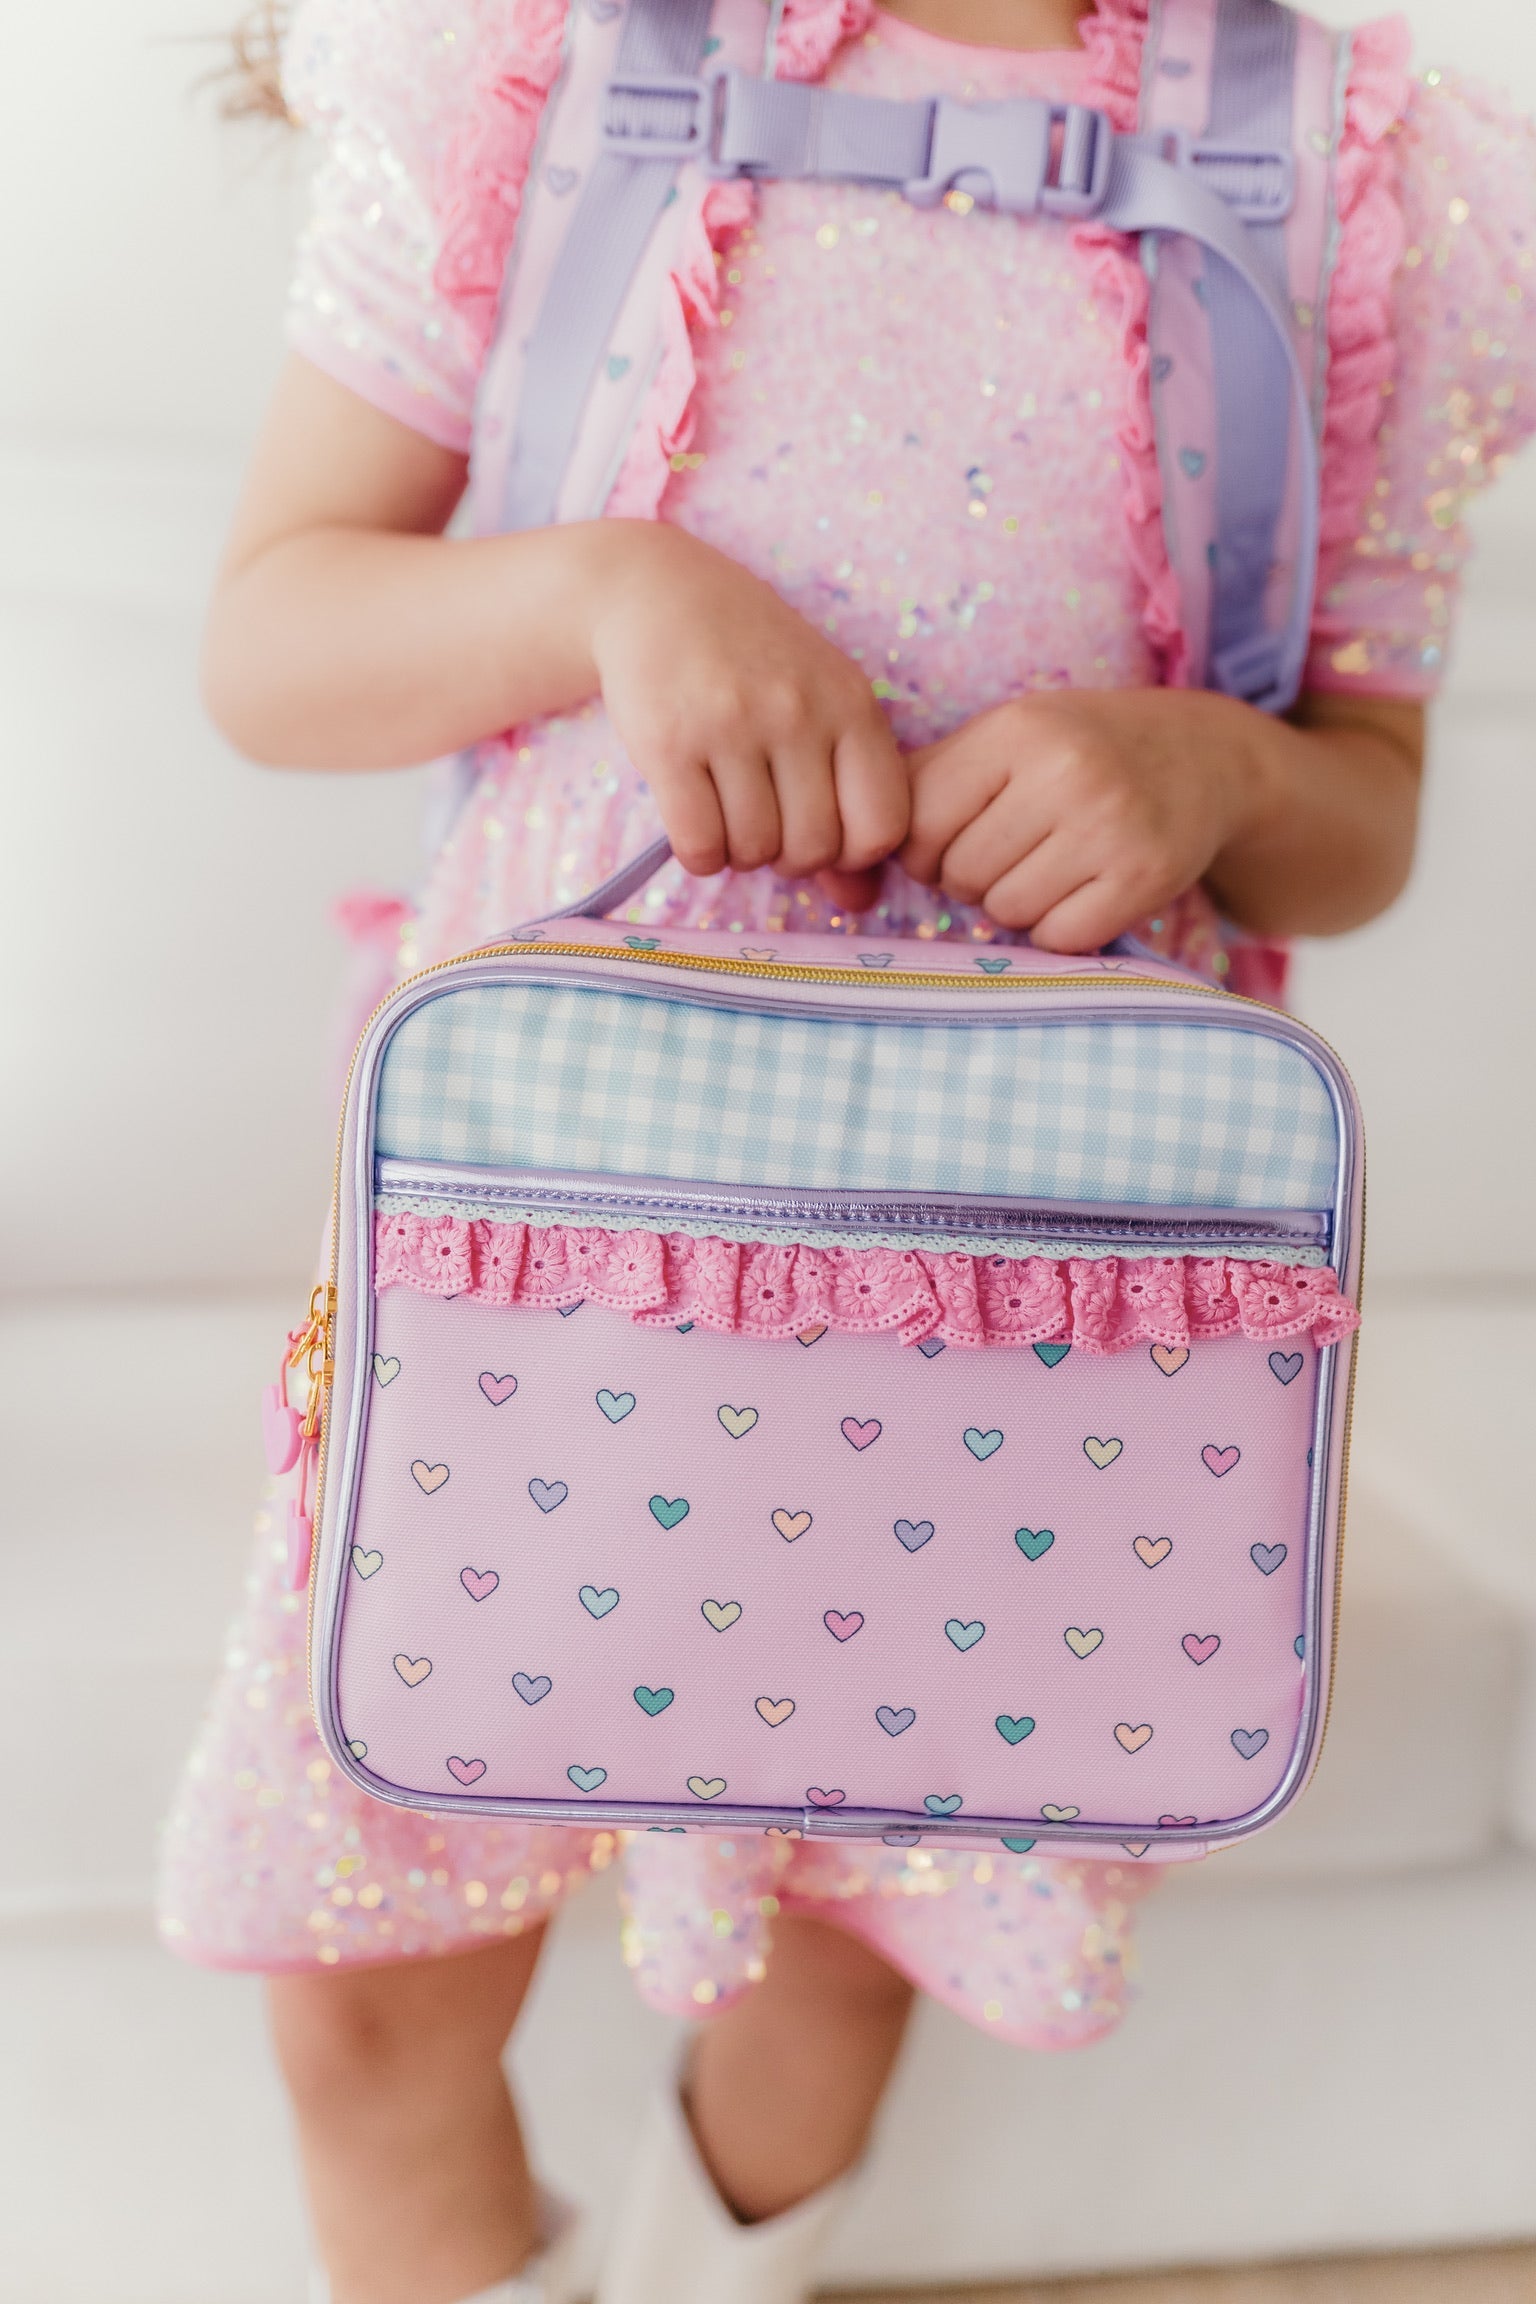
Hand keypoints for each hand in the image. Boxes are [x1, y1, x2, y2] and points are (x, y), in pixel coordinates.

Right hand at [588, 524, 907, 879]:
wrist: (659, 594)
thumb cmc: (754, 663)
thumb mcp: (819, 711)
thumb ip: (848, 803)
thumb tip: (860, 903)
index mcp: (852, 704)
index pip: (883, 827)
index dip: (854, 852)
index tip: (823, 830)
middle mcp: (798, 712)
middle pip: (813, 848)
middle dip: (789, 857)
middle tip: (766, 823)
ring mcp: (733, 725)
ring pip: (754, 851)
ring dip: (739, 853)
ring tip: (728, 813)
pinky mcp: (669, 744)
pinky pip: (699, 845)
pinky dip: (699, 854)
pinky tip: (695, 820)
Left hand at [900, 689, 1265, 950]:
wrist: (1206, 760)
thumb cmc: (1084, 750)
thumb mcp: (1014, 735)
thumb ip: (937, 777)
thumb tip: (862, 846)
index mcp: (1019, 731)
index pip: (918, 823)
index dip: (920, 849)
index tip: (946, 844)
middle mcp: (1066, 774)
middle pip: (959, 874)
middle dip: (968, 879)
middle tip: (1007, 856)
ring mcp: (1110, 829)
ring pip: (1005, 912)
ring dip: (1013, 905)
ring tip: (1046, 868)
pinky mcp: (1144, 879)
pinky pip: (1059, 937)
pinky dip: (1059, 928)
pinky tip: (1080, 891)